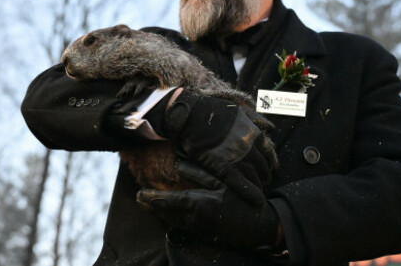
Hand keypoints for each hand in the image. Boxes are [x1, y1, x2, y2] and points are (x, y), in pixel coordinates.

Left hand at [137, 169, 279, 250]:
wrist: (262, 228)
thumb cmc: (245, 201)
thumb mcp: (224, 182)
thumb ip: (200, 173)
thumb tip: (180, 165)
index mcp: (199, 204)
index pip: (169, 201)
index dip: (152, 198)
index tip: (139, 194)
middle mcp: (195, 219)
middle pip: (166, 213)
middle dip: (152, 206)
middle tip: (139, 198)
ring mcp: (200, 230)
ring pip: (173, 221)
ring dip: (160, 213)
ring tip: (148, 205)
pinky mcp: (205, 236)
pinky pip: (182, 227)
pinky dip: (171, 220)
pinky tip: (167, 214)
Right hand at [147, 89, 277, 203]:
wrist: (192, 115)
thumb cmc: (212, 111)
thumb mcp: (238, 110)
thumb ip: (256, 118)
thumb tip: (272, 126)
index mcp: (252, 133)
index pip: (268, 152)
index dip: (270, 162)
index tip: (270, 168)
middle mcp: (248, 146)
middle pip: (262, 166)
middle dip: (265, 175)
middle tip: (264, 182)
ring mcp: (237, 157)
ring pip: (253, 175)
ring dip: (258, 185)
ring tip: (260, 191)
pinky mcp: (223, 166)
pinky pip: (240, 182)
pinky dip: (250, 192)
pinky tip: (256, 199)